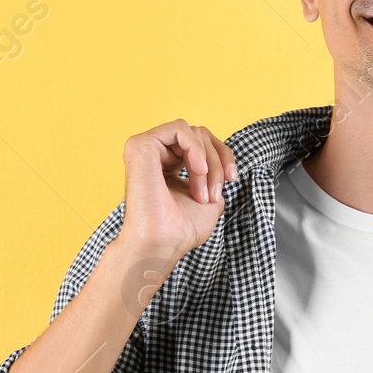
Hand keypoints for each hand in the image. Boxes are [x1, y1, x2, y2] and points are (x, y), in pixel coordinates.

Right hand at [120, 119, 237, 264]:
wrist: (163, 244)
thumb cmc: (181, 230)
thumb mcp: (209, 200)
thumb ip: (214, 178)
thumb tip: (221, 169)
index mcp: (167, 166)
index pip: (201, 144)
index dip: (223, 156)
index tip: (232, 179)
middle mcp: (155, 155)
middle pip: (200, 136)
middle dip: (217, 161)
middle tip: (215, 194)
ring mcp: (146, 149)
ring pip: (193, 133)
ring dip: (208, 161)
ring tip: (203, 191)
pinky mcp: (140, 146)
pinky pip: (179, 128)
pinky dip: (196, 148)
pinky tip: (198, 170)